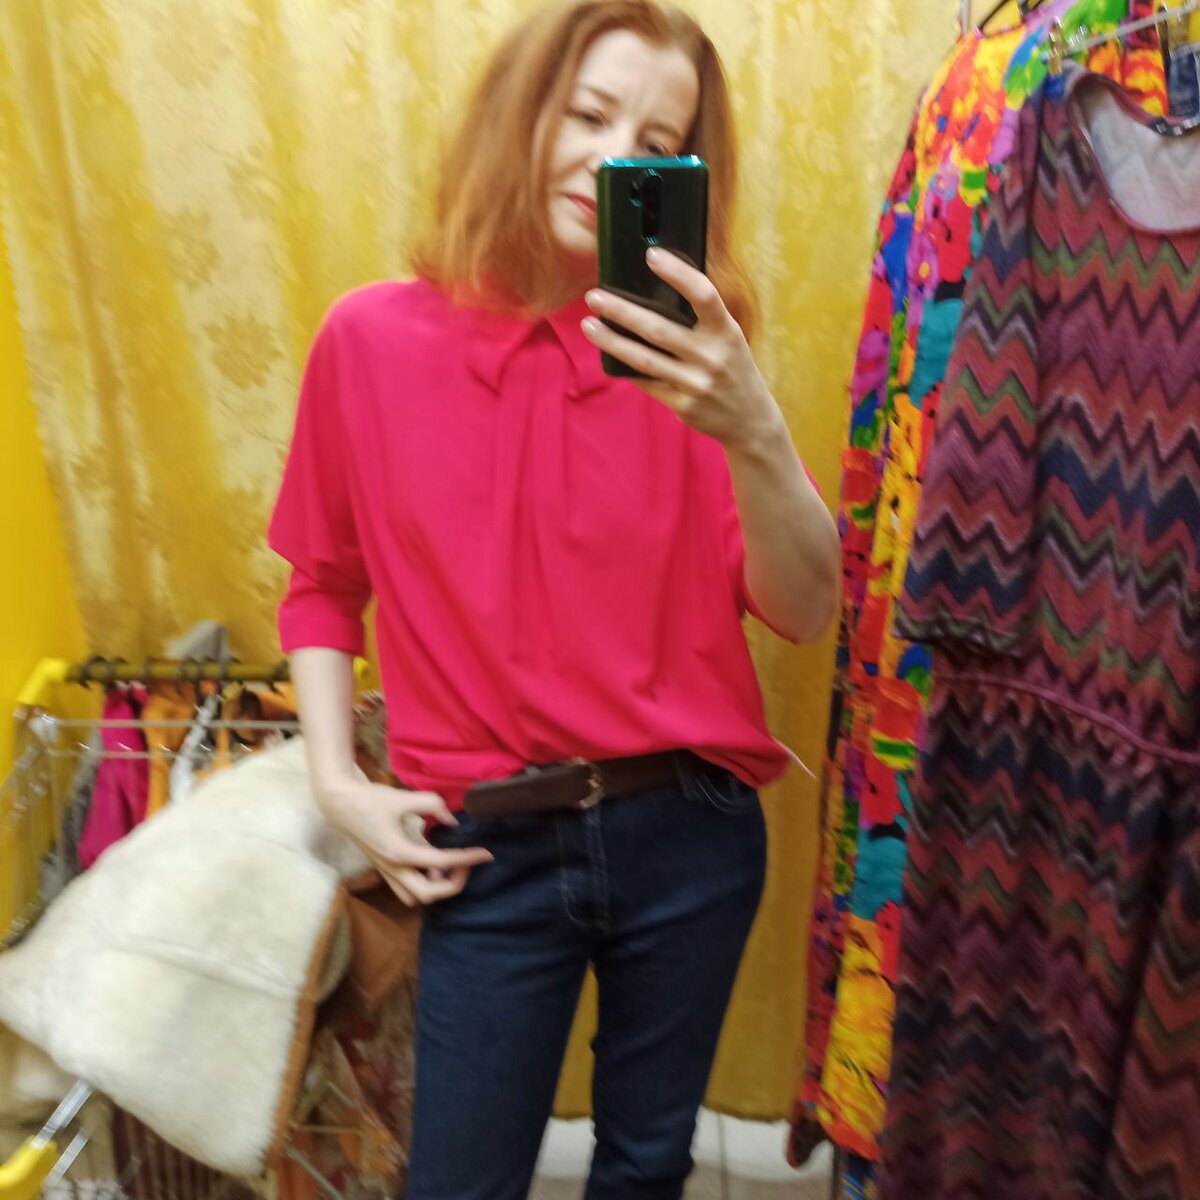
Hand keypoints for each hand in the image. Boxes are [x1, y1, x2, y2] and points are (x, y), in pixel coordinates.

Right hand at [315, 775, 493, 906]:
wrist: (340, 805)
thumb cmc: (370, 800)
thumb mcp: (402, 797)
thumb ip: (431, 805)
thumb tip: (452, 822)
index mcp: (399, 852)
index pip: (441, 862)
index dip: (467, 859)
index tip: (486, 854)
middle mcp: (393, 869)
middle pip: (429, 894)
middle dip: (453, 883)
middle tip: (466, 862)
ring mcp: (387, 872)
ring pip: (416, 897)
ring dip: (437, 888)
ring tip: (449, 865)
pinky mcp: (385, 870)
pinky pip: (407, 889)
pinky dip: (424, 884)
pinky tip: (432, 865)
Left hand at [580, 248, 784, 452]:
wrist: (750, 419)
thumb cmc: (733, 367)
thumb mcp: (729, 338)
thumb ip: (703, 319)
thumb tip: (658, 290)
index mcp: (725, 331)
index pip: (703, 295)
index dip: (678, 273)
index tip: (652, 256)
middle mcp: (711, 356)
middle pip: (658, 329)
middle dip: (622, 312)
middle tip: (594, 297)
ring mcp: (695, 383)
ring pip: (644, 359)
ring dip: (611, 341)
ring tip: (589, 325)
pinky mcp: (682, 405)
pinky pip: (647, 383)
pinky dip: (626, 368)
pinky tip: (608, 355)